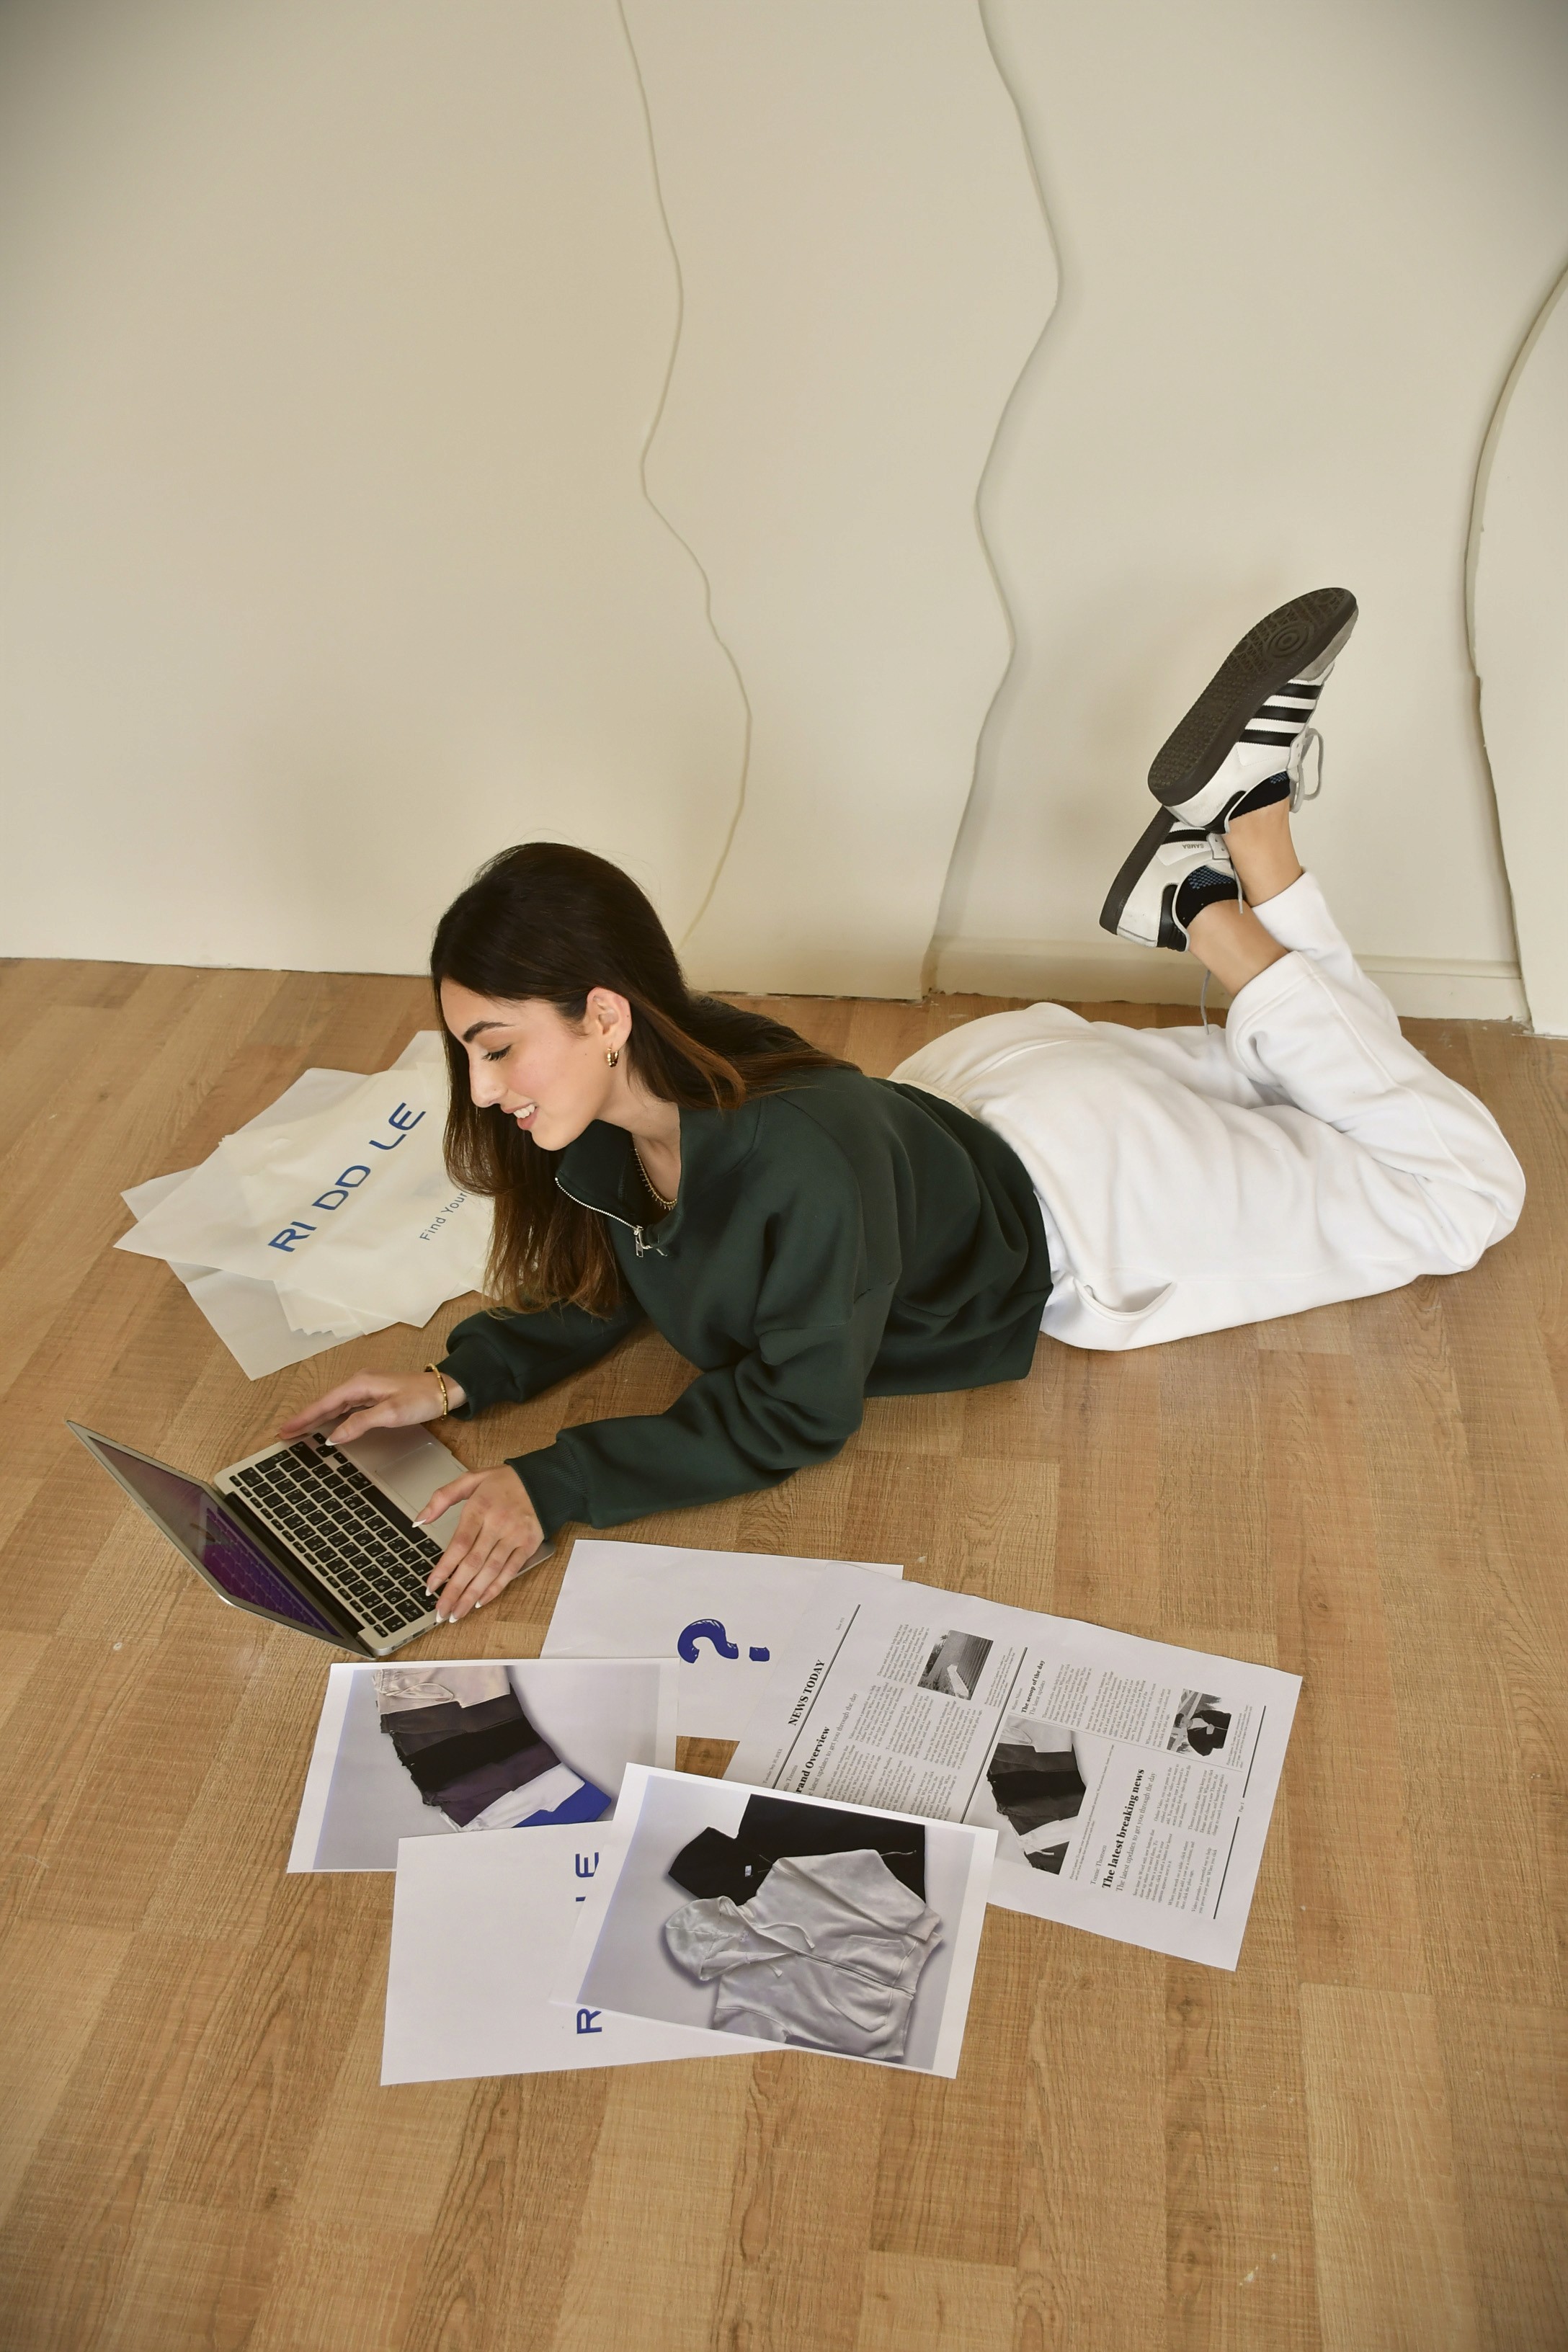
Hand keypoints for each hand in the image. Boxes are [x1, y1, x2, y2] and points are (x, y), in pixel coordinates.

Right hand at [277, 1367, 465, 1446]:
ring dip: (317, 1417)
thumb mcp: (391, 1413)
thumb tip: (334, 1436)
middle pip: (325, 1403)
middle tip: (285, 1434)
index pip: (324, 1403)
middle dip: (305, 1418)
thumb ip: (360, 1423)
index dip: (304, 1418)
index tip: (286, 1430)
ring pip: (334, 1405)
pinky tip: (327, 1424)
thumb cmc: (421, 1399)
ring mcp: (366, 1389)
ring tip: (299, 1431)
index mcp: (359, 1384)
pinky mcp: (374, 1395)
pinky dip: (332, 1415)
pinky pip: (345, 1406)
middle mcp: (359, 1383)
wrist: (445, 1390)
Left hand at [415, 1466, 542, 1621]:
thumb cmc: (504, 1481)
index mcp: (479, 1508)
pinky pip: (510, 1571)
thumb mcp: (470, 1479)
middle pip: (472, 1563)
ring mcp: (515, 1536)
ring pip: (490, 1571)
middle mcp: (497, 1524)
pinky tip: (481, 1601)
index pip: (458, 1545)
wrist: (544, 1480)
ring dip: (472, 1595)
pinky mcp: (529, 1545)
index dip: (444, 1568)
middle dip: (454, 1590)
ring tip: (456, 1613)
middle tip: (440, 1611)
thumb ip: (442, 1497)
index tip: (430, 1587)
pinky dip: (495, 1588)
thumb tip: (419, 1520)